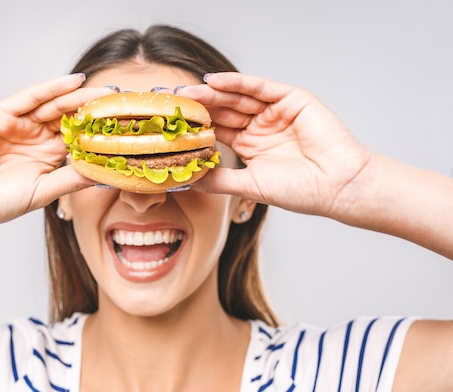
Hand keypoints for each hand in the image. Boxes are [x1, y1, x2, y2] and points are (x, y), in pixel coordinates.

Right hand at [0, 74, 110, 229]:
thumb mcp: (44, 191)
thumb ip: (72, 179)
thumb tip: (106, 173)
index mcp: (49, 154)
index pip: (80, 137)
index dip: (102, 131)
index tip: (129, 127)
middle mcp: (38, 136)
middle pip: (72, 116)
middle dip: (96, 109)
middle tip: (123, 102)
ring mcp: (20, 123)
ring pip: (55, 104)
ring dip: (80, 96)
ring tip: (106, 91)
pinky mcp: (2, 113)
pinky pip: (31, 97)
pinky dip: (52, 88)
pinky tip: (74, 82)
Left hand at [177, 72, 373, 217]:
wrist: (338, 186)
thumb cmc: (300, 191)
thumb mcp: (251, 185)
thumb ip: (220, 180)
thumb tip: (189, 180)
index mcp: (251, 147)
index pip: (218, 130)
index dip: (197, 126)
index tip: (171, 125)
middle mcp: (261, 127)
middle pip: (224, 111)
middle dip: (199, 106)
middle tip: (173, 102)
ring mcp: (275, 112)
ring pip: (238, 98)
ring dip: (212, 93)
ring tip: (187, 92)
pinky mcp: (291, 99)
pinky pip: (259, 87)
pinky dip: (237, 82)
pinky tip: (213, 81)